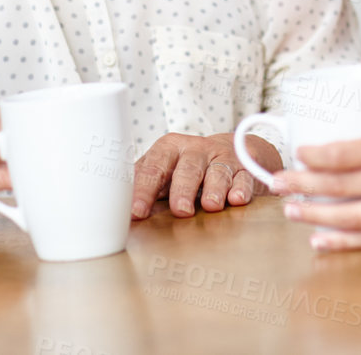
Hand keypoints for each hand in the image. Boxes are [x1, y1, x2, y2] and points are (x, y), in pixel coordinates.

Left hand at [132, 132, 277, 218]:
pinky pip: (245, 177)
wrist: (232, 152)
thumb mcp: (163, 169)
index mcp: (169, 148)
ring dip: (215, 189)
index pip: (154, 168)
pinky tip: (237, 199)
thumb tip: (115, 207)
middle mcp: (196, 150)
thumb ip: (143, 182)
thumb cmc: (187, 166)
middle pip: (188, 168)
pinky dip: (241, 188)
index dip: (144, 190)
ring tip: (211, 206)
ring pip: (218, 171)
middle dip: (183, 189)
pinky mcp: (245, 168)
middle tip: (180, 210)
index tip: (137, 211)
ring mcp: (222, 157)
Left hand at [272, 56, 360, 249]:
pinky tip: (324, 241)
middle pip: (343, 188)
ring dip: (318, 217)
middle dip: (304, 187)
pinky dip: (347, 243)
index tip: (298, 154)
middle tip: (278, 185)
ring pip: (355, 218)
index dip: (317, 157)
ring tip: (293, 212)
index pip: (349, 154)